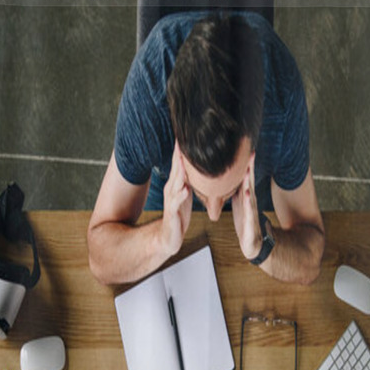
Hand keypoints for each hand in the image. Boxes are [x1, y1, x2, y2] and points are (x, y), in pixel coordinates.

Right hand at [161, 141, 192, 256]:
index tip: (188, 132)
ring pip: (175, 183)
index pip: (179, 163)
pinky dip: (181, 196)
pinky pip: (176, 203)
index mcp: (177, 184)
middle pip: (176, 169)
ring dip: (179, 172)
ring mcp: (171, 201)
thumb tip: (200, 167)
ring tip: (182, 160)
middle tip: (182, 139)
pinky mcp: (172, 213)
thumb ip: (189, 180)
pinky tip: (185, 190)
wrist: (168, 237)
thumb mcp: (186, 194)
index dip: (183, 149)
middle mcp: (172, 189)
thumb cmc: (179, 215)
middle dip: (179, 155)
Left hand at [231, 155, 261, 260]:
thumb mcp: (238, 203)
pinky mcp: (249, 221)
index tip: (245, 148)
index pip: (245, 177)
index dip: (244, 163)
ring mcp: (251, 210)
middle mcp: (249, 200)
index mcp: (245, 196)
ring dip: (249, 181)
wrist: (253, 243)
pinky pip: (248, 210)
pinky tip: (246, 193)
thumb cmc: (245, 222)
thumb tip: (227, 178)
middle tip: (250, 152)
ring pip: (249, 193)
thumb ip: (235, 190)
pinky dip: (247, 201)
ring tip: (247, 170)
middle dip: (250, 167)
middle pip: (249, 181)